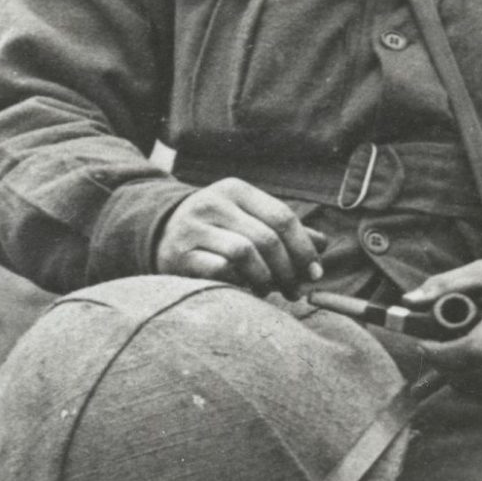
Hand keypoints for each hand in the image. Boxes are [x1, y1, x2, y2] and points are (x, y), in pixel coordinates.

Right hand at [154, 178, 323, 296]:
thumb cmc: (214, 229)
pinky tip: (242, 289)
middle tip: (294, 290)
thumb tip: (323, 245)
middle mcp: (213, 203)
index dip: (304, 248)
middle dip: (287, 270)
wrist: (158, 234)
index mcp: (235, 190)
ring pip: (244, 253)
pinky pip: (219, 270)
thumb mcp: (246, 219)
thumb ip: (282, 229)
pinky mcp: (179, 255)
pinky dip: (238, 283)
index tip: (314, 273)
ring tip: (267, 290)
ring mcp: (193, 228)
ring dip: (264, 278)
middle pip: (266, 238)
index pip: (282, 217)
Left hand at [400, 256, 481, 382]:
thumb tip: (408, 300)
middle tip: (431, 346)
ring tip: (451, 348)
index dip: (441, 353)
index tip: (422, 343)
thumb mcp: (479, 272)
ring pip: (477, 384)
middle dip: (442, 363)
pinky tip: (469, 360)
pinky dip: (472, 378)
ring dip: (454, 372)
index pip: (473, 350)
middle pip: (471, 371)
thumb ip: (443, 285)